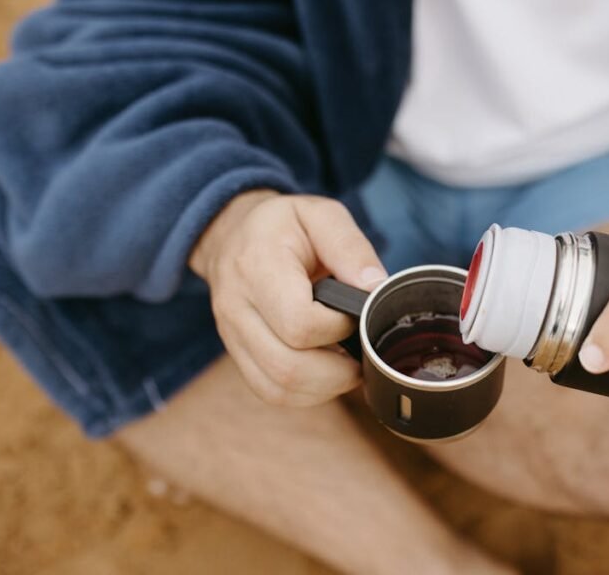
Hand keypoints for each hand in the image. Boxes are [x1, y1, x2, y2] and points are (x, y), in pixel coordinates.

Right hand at [190, 190, 386, 406]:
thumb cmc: (284, 226)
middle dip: (338, 371)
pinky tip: (328, 372)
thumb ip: (350, 247)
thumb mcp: (321, 215)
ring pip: (279, 388)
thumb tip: (376, 288)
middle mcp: (236, 307)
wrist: (235, 235)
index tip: (354, 315)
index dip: (337, 328)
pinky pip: (271, 392)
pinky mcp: (238, 356)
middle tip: (363, 352)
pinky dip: (307, 393)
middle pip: (288, 367)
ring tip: (349, 364)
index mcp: (257, 267)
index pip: (298, 322)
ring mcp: (232, 337)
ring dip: (325, 387)